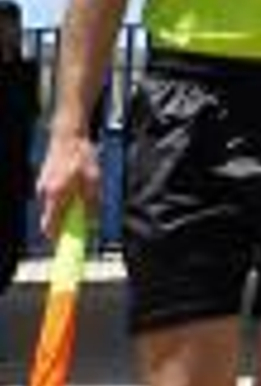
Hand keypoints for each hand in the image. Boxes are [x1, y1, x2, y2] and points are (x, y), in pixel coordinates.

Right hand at [36, 126, 101, 240]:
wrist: (69, 136)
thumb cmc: (81, 157)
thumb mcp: (93, 182)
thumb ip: (91, 204)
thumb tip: (91, 222)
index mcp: (56, 196)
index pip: (50, 227)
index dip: (58, 239)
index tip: (66, 248)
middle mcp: (45, 194)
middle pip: (51, 220)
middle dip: (65, 225)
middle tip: (80, 224)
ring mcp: (42, 187)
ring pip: (53, 209)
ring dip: (66, 211)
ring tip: (82, 201)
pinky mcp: (45, 182)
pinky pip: (54, 199)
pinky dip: (63, 201)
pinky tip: (76, 191)